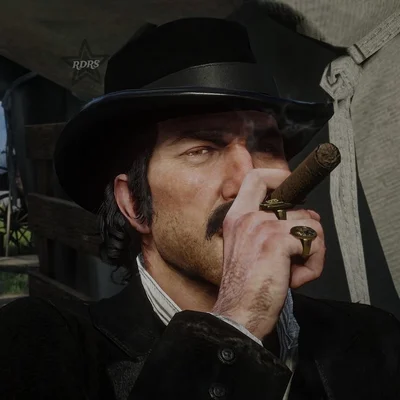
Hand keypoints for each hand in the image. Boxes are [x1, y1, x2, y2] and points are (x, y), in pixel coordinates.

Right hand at [212, 169, 324, 339]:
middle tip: (299, 252)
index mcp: (236, 217)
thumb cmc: (245, 285)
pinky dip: (312, 265)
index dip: (278, 176)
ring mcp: (262, 226)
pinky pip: (314, 243)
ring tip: (292, 271)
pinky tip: (295, 278)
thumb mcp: (247, 248)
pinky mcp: (277, 241)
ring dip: (311, 252)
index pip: (255, 177)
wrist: (237, 311)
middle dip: (307, 228)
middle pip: (296, 204)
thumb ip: (267, 228)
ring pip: (311, 225)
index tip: (290, 185)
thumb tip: (306, 216)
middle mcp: (248, 217)